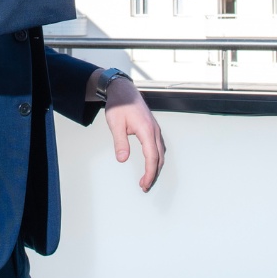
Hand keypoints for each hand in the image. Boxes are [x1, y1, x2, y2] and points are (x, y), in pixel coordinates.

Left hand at [103, 77, 165, 191]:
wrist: (124, 91)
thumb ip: (120, 142)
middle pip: (159, 157)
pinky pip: (158, 146)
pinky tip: (151, 162)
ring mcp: (154, 129)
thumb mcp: (115, 124)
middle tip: (144, 186)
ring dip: (156, 167)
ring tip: (147, 178)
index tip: (144, 184)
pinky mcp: (152, 128)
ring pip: (161, 152)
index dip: (149, 173)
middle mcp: (154, 130)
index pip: (152, 157)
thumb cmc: (119, 105)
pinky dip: (156, 158)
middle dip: (153, 173)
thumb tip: (122, 159)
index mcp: (146, 130)